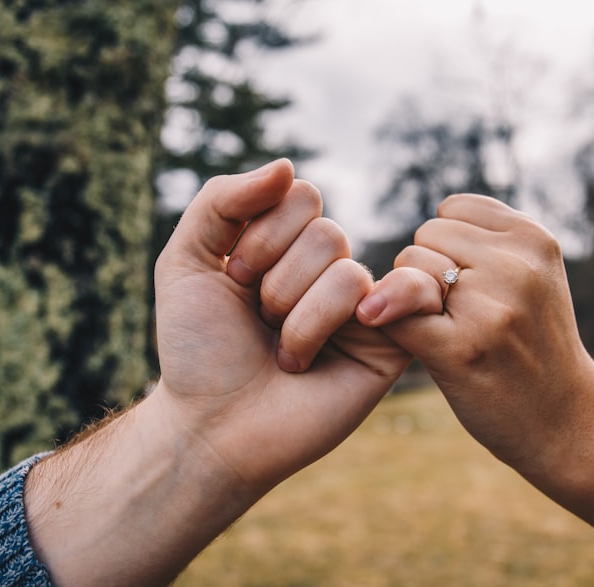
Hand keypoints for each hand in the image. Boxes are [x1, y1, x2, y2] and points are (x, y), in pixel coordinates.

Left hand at [153, 159, 415, 493]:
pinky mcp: (391, 343)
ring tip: (285, 356)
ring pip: (347, 271)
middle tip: (259, 322)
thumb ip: (221, 200)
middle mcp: (327, 270)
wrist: (212, 426)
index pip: (300, 195)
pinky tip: (361, 326)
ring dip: (299, 321)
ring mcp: (362, 306)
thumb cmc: (197, 349)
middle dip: (276, 284)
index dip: (262, 235)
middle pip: (326, 232)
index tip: (233, 278)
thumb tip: (287, 165)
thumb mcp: (185, 260)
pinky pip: (408, 294)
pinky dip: (388, 302)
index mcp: (287, 245)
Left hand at [356, 193, 593, 472]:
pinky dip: (389, 322)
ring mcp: (490, 308)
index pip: (452, 208)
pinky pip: (394, 311)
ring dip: (415, 298)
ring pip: (406, 267)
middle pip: (425, 235)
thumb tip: (414, 242)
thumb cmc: (536, 345)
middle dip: (432, 269)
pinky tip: (417, 344)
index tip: (475, 281)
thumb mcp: (534, 276)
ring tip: (458, 332)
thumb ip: (485, 242)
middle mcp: (516, 266)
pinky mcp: (460, 349)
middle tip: (467, 314)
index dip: (450, 245)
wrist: (567, 423)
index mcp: (534, 239)